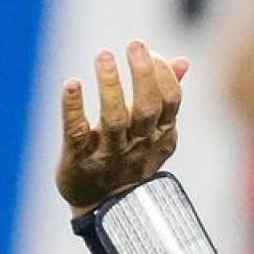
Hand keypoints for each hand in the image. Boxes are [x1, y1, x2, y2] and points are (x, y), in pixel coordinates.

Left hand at [58, 41, 187, 216]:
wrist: (105, 210)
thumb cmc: (131, 160)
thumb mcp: (154, 132)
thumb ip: (166, 97)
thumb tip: (182, 61)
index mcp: (160, 136)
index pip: (170, 102)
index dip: (163, 75)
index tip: (151, 51)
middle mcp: (138, 145)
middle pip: (147, 109)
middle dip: (143, 74)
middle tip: (134, 44)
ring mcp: (109, 155)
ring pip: (114, 120)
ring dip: (111, 86)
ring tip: (104, 55)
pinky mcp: (78, 161)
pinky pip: (76, 133)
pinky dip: (73, 108)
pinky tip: (71, 84)